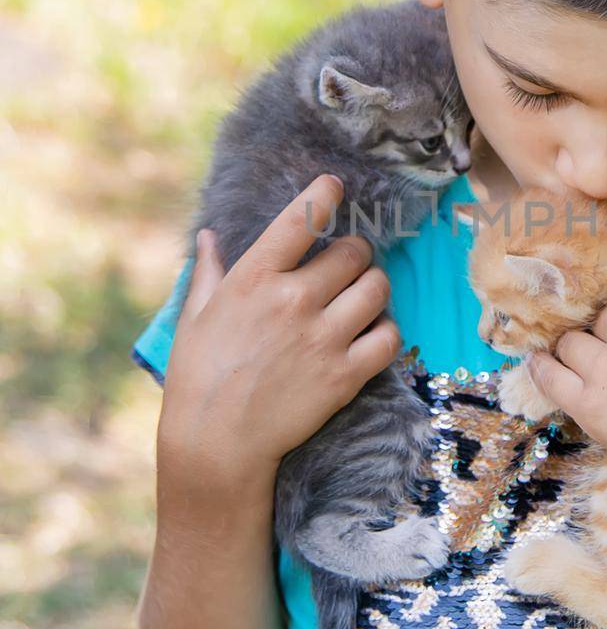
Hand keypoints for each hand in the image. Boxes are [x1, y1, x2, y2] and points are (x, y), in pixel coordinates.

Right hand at [157, 174, 402, 490]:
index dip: (323, 194)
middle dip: (354, 253)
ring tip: (361, 297)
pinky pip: (389, 336)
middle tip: (348, 265)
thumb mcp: (195, 317)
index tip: (334, 185)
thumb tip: (207, 236)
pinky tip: (370, 334)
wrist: (217, 443)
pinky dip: (386, 331)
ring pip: (377, 287)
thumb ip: (209, 272)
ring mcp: (323, 338)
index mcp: (253, 279)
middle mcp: (293, 301)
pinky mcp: (345, 375)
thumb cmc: (199, 376)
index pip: (300, 218)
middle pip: (353, 252)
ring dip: (374, 287)